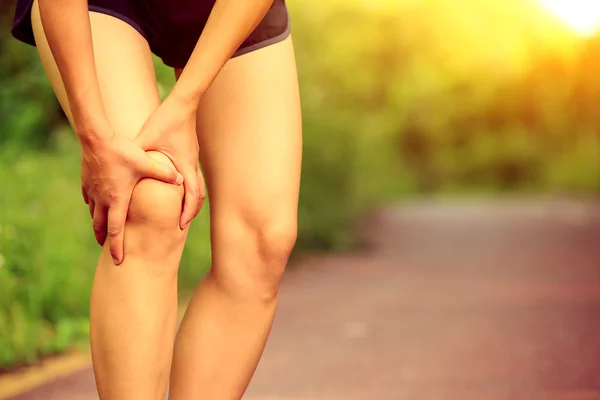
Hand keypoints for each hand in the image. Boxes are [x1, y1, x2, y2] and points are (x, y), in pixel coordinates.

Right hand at [80, 130, 183, 263]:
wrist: (96, 137)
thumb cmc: (123, 151)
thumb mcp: (147, 163)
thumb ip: (165, 173)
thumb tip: (182, 181)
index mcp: (118, 199)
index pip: (117, 231)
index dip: (117, 247)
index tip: (118, 261)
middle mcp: (102, 199)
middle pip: (101, 227)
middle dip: (104, 240)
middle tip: (107, 250)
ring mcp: (92, 191)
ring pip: (93, 213)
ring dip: (98, 224)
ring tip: (102, 230)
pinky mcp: (86, 182)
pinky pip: (89, 198)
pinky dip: (93, 205)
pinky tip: (96, 204)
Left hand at [135, 96, 205, 228]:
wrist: (182, 104)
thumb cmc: (165, 120)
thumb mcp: (146, 140)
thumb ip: (135, 156)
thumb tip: (117, 169)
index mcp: (184, 165)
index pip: (191, 195)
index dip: (187, 212)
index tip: (180, 225)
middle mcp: (191, 165)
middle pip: (198, 196)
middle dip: (190, 211)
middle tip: (181, 225)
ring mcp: (193, 160)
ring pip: (198, 188)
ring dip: (191, 201)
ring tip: (182, 213)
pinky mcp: (191, 155)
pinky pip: (194, 178)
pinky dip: (189, 190)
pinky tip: (179, 191)